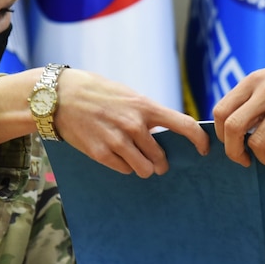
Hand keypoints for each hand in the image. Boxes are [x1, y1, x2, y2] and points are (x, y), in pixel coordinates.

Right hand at [56, 70, 210, 177]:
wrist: (59, 96)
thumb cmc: (96, 93)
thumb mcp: (127, 95)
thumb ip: (147, 113)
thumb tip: (167, 130)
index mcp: (145, 106)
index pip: (184, 125)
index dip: (199, 140)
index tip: (204, 150)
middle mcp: (134, 125)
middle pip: (161, 157)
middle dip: (160, 162)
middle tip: (156, 161)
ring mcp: (117, 140)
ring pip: (144, 169)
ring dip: (143, 167)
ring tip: (134, 159)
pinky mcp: (100, 153)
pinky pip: (124, 170)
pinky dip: (123, 166)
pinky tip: (115, 155)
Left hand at [212, 56, 264, 166]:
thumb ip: (250, 98)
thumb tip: (228, 130)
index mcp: (254, 80)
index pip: (221, 111)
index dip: (220, 134)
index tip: (231, 144)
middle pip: (233, 128)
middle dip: (233, 152)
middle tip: (244, 160)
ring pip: (258, 143)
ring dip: (262, 157)